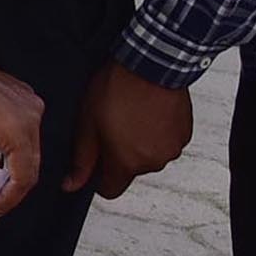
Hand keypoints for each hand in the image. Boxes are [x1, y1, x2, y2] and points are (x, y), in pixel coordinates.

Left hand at [66, 60, 194, 197]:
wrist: (150, 64)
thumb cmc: (116, 89)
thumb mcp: (88, 123)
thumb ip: (82, 159)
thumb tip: (71, 184)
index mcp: (127, 164)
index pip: (110, 190)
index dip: (99, 177)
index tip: (97, 158)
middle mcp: (153, 162)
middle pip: (130, 170)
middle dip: (120, 154)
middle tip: (112, 124)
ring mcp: (172, 149)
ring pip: (150, 156)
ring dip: (141, 143)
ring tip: (133, 115)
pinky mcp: (184, 134)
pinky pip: (167, 142)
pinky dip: (158, 133)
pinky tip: (149, 113)